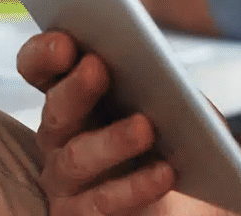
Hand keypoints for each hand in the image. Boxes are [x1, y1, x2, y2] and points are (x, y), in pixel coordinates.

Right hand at [16, 30, 177, 214]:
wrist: (197, 182)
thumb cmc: (176, 125)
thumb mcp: (171, 92)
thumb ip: (155, 73)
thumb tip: (153, 60)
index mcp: (75, 92)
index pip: (43, 70)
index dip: (45, 54)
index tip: (64, 41)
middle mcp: (61, 133)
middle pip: (57, 109)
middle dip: (75, 88)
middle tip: (96, 68)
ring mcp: (67, 178)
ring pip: (77, 157)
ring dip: (111, 140)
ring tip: (145, 127)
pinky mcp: (81, 214)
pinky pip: (104, 202)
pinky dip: (136, 186)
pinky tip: (165, 172)